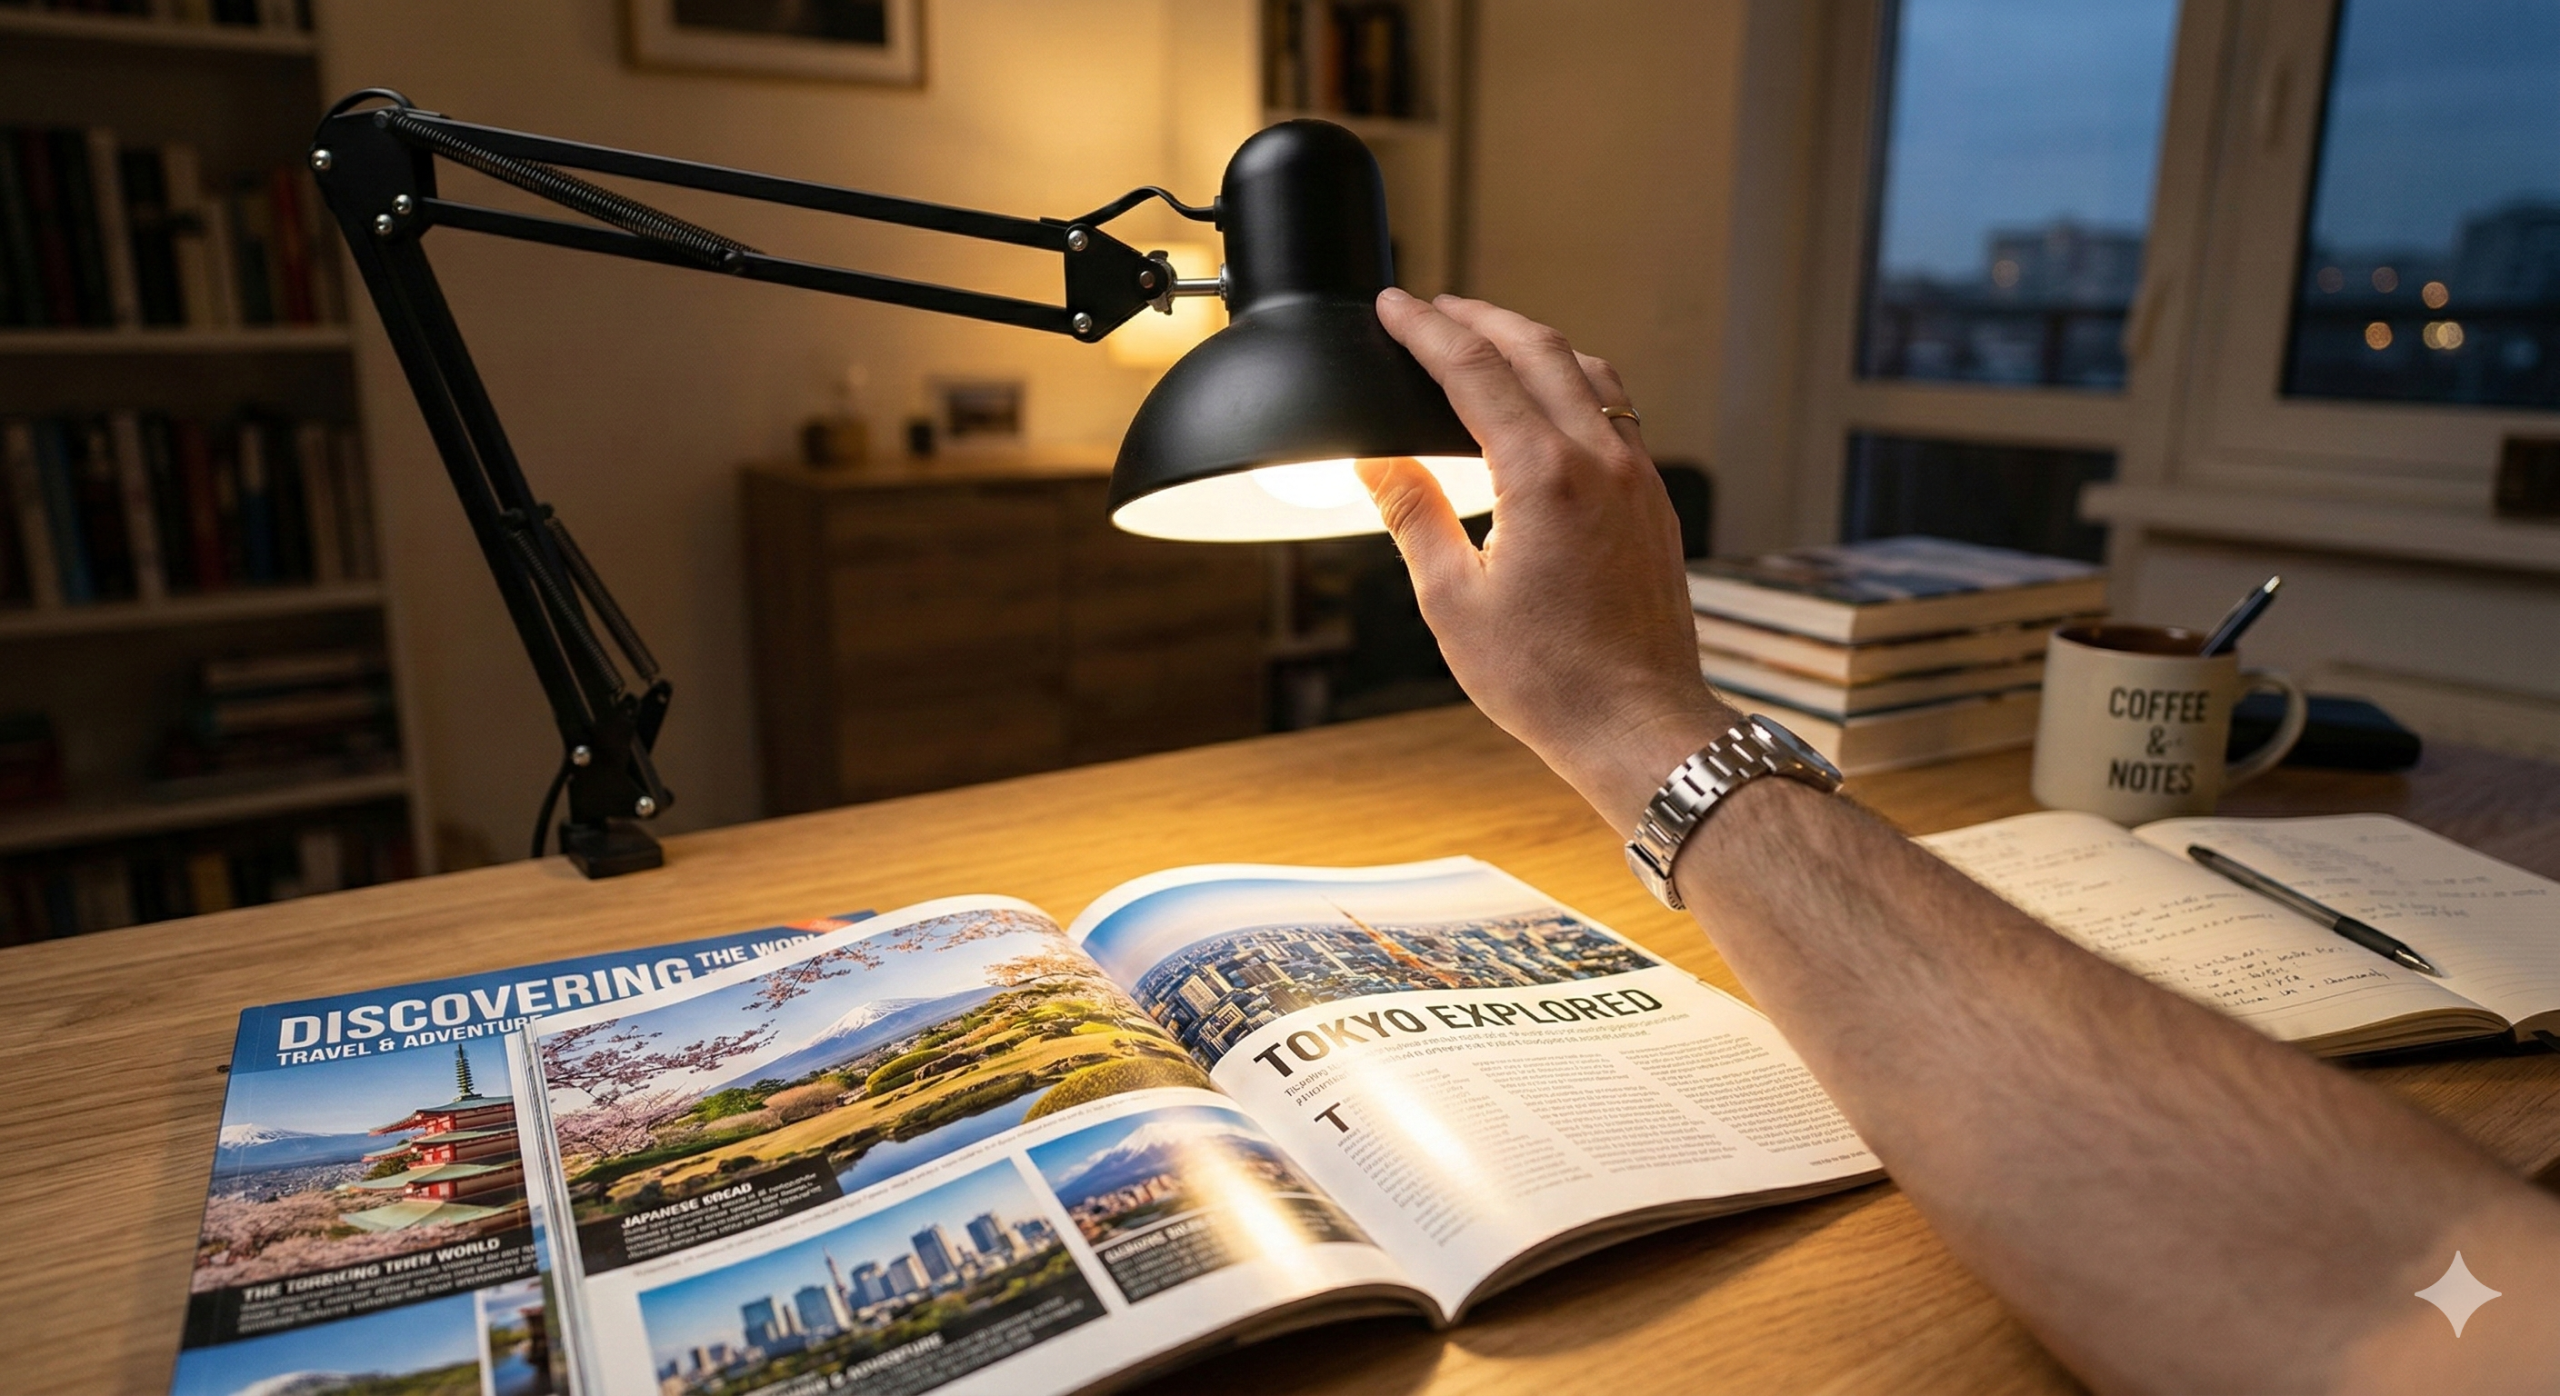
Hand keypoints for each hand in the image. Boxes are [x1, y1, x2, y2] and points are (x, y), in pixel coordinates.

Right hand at [1361, 289, 1736, 833]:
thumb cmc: (1547, 679)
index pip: (1475, 370)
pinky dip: (1571, 383)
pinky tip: (1547, 403)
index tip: (1394, 306)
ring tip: (1486, 339)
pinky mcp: (1652, 501)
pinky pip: (1614, 411)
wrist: (1637, 725)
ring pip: (1587, 371)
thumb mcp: (1452, 600)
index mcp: (1544, 476)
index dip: (1427, 329)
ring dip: (1532, 343)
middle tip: (1431, 308)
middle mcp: (1600, 460)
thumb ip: (1412, 514)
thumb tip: (1374, 459)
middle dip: (1478, 317)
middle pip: (1537, 349)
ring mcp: (1636, 477)